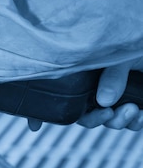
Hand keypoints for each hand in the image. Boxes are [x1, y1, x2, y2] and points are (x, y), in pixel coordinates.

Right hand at [27, 60, 142, 130]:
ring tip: (133, 111)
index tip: (35, 127)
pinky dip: (136, 122)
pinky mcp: (135, 103)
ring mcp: (116, 96)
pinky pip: (131, 122)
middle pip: (84, 116)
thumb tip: (104, 102)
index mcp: (85, 74)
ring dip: (120, 122)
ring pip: (109, 121)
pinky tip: (140, 114)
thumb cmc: (138, 40)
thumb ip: (112, 75)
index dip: (44, 114)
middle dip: (96, 120)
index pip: (61, 97)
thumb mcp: (124, 53)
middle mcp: (97, 87)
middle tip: (109, 115)